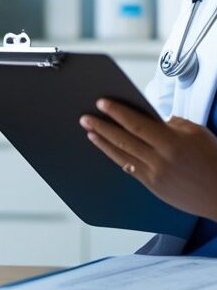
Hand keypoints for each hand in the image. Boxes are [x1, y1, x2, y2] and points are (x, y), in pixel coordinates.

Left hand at [80, 99, 216, 221]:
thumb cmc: (214, 160)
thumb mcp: (197, 132)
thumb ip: (173, 124)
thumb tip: (154, 120)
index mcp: (171, 143)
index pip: (136, 124)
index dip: (116, 112)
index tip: (101, 103)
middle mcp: (159, 160)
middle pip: (123, 140)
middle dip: (102, 127)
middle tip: (85, 117)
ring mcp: (154, 176)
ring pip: (122, 156)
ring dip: (103, 143)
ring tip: (90, 132)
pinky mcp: (153, 187)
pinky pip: (130, 169)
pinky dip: (117, 157)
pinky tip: (108, 149)